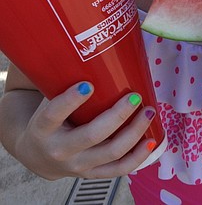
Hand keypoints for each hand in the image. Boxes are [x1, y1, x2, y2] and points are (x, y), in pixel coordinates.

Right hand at [12, 83, 156, 179]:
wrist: (37, 154)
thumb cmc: (50, 118)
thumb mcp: (48, 99)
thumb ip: (64, 78)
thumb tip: (90, 40)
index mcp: (42, 129)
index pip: (53, 115)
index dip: (69, 101)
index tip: (88, 85)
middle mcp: (59, 150)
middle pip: (92, 135)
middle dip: (118, 115)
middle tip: (135, 97)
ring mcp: (77, 165)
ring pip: (111, 152)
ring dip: (134, 132)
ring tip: (149, 112)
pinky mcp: (92, 174)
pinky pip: (119, 169)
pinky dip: (138, 156)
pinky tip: (151, 140)